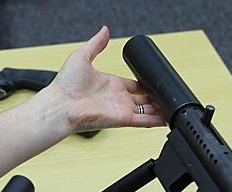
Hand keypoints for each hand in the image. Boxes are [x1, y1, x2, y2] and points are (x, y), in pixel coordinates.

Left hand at [46, 26, 165, 131]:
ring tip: (172, 110)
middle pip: (142, 100)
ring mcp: (120, 109)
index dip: (145, 85)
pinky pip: (142, 121)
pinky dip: (155, 121)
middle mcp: (116, 98)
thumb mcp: (82, 56)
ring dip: (158, 110)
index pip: (133, 85)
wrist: (59, 105)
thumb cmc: (65, 85)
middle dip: (155, 99)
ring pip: (145, 111)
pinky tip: (166, 120)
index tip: (154, 84)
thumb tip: (104, 30)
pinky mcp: (121, 119)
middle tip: (167, 98)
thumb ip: (96, 44)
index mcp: (110, 84)